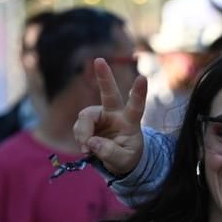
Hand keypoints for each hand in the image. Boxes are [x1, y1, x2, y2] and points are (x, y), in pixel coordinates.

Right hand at [73, 58, 148, 175]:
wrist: (117, 158)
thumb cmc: (126, 156)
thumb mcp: (124, 161)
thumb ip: (110, 153)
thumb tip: (92, 142)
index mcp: (130, 121)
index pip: (136, 106)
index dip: (139, 93)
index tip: (143, 78)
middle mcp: (115, 113)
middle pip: (109, 93)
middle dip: (104, 77)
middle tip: (99, 60)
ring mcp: (100, 115)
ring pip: (85, 116)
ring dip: (83, 133)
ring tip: (86, 149)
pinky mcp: (88, 121)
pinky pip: (78, 126)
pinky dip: (80, 138)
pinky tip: (86, 148)